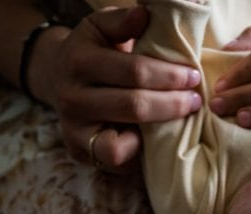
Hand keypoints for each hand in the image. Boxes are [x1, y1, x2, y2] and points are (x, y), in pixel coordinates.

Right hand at [30, 6, 201, 171]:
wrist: (56, 78)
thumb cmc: (92, 51)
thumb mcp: (101, 27)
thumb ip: (122, 21)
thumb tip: (144, 16)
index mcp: (79, 60)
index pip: (134, 71)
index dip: (168, 76)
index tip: (193, 76)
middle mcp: (72, 98)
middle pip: (133, 107)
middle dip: (171, 104)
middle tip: (194, 101)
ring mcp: (74, 130)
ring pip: (120, 145)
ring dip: (155, 134)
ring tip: (177, 122)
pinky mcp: (79, 152)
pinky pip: (115, 162)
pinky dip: (137, 153)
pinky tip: (151, 138)